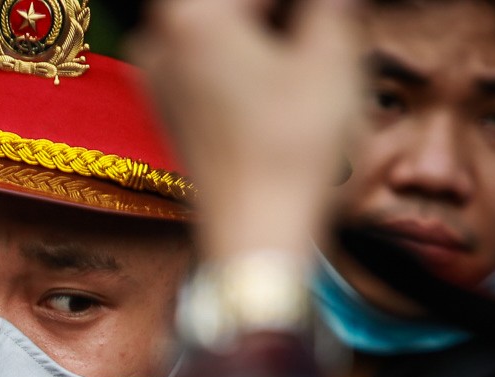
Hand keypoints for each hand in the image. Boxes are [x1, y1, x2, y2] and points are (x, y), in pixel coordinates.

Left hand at [133, 0, 357, 260]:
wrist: (255, 236)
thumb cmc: (290, 150)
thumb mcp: (330, 55)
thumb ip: (329, 2)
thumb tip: (333, 0)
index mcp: (190, 15)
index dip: (309, 5)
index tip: (338, 11)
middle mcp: (158, 41)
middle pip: (228, 7)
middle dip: (281, 15)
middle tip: (327, 22)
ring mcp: (157, 78)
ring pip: (217, 24)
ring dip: (264, 27)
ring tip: (315, 35)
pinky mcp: (168, 109)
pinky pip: (207, 54)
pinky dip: (245, 47)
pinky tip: (286, 58)